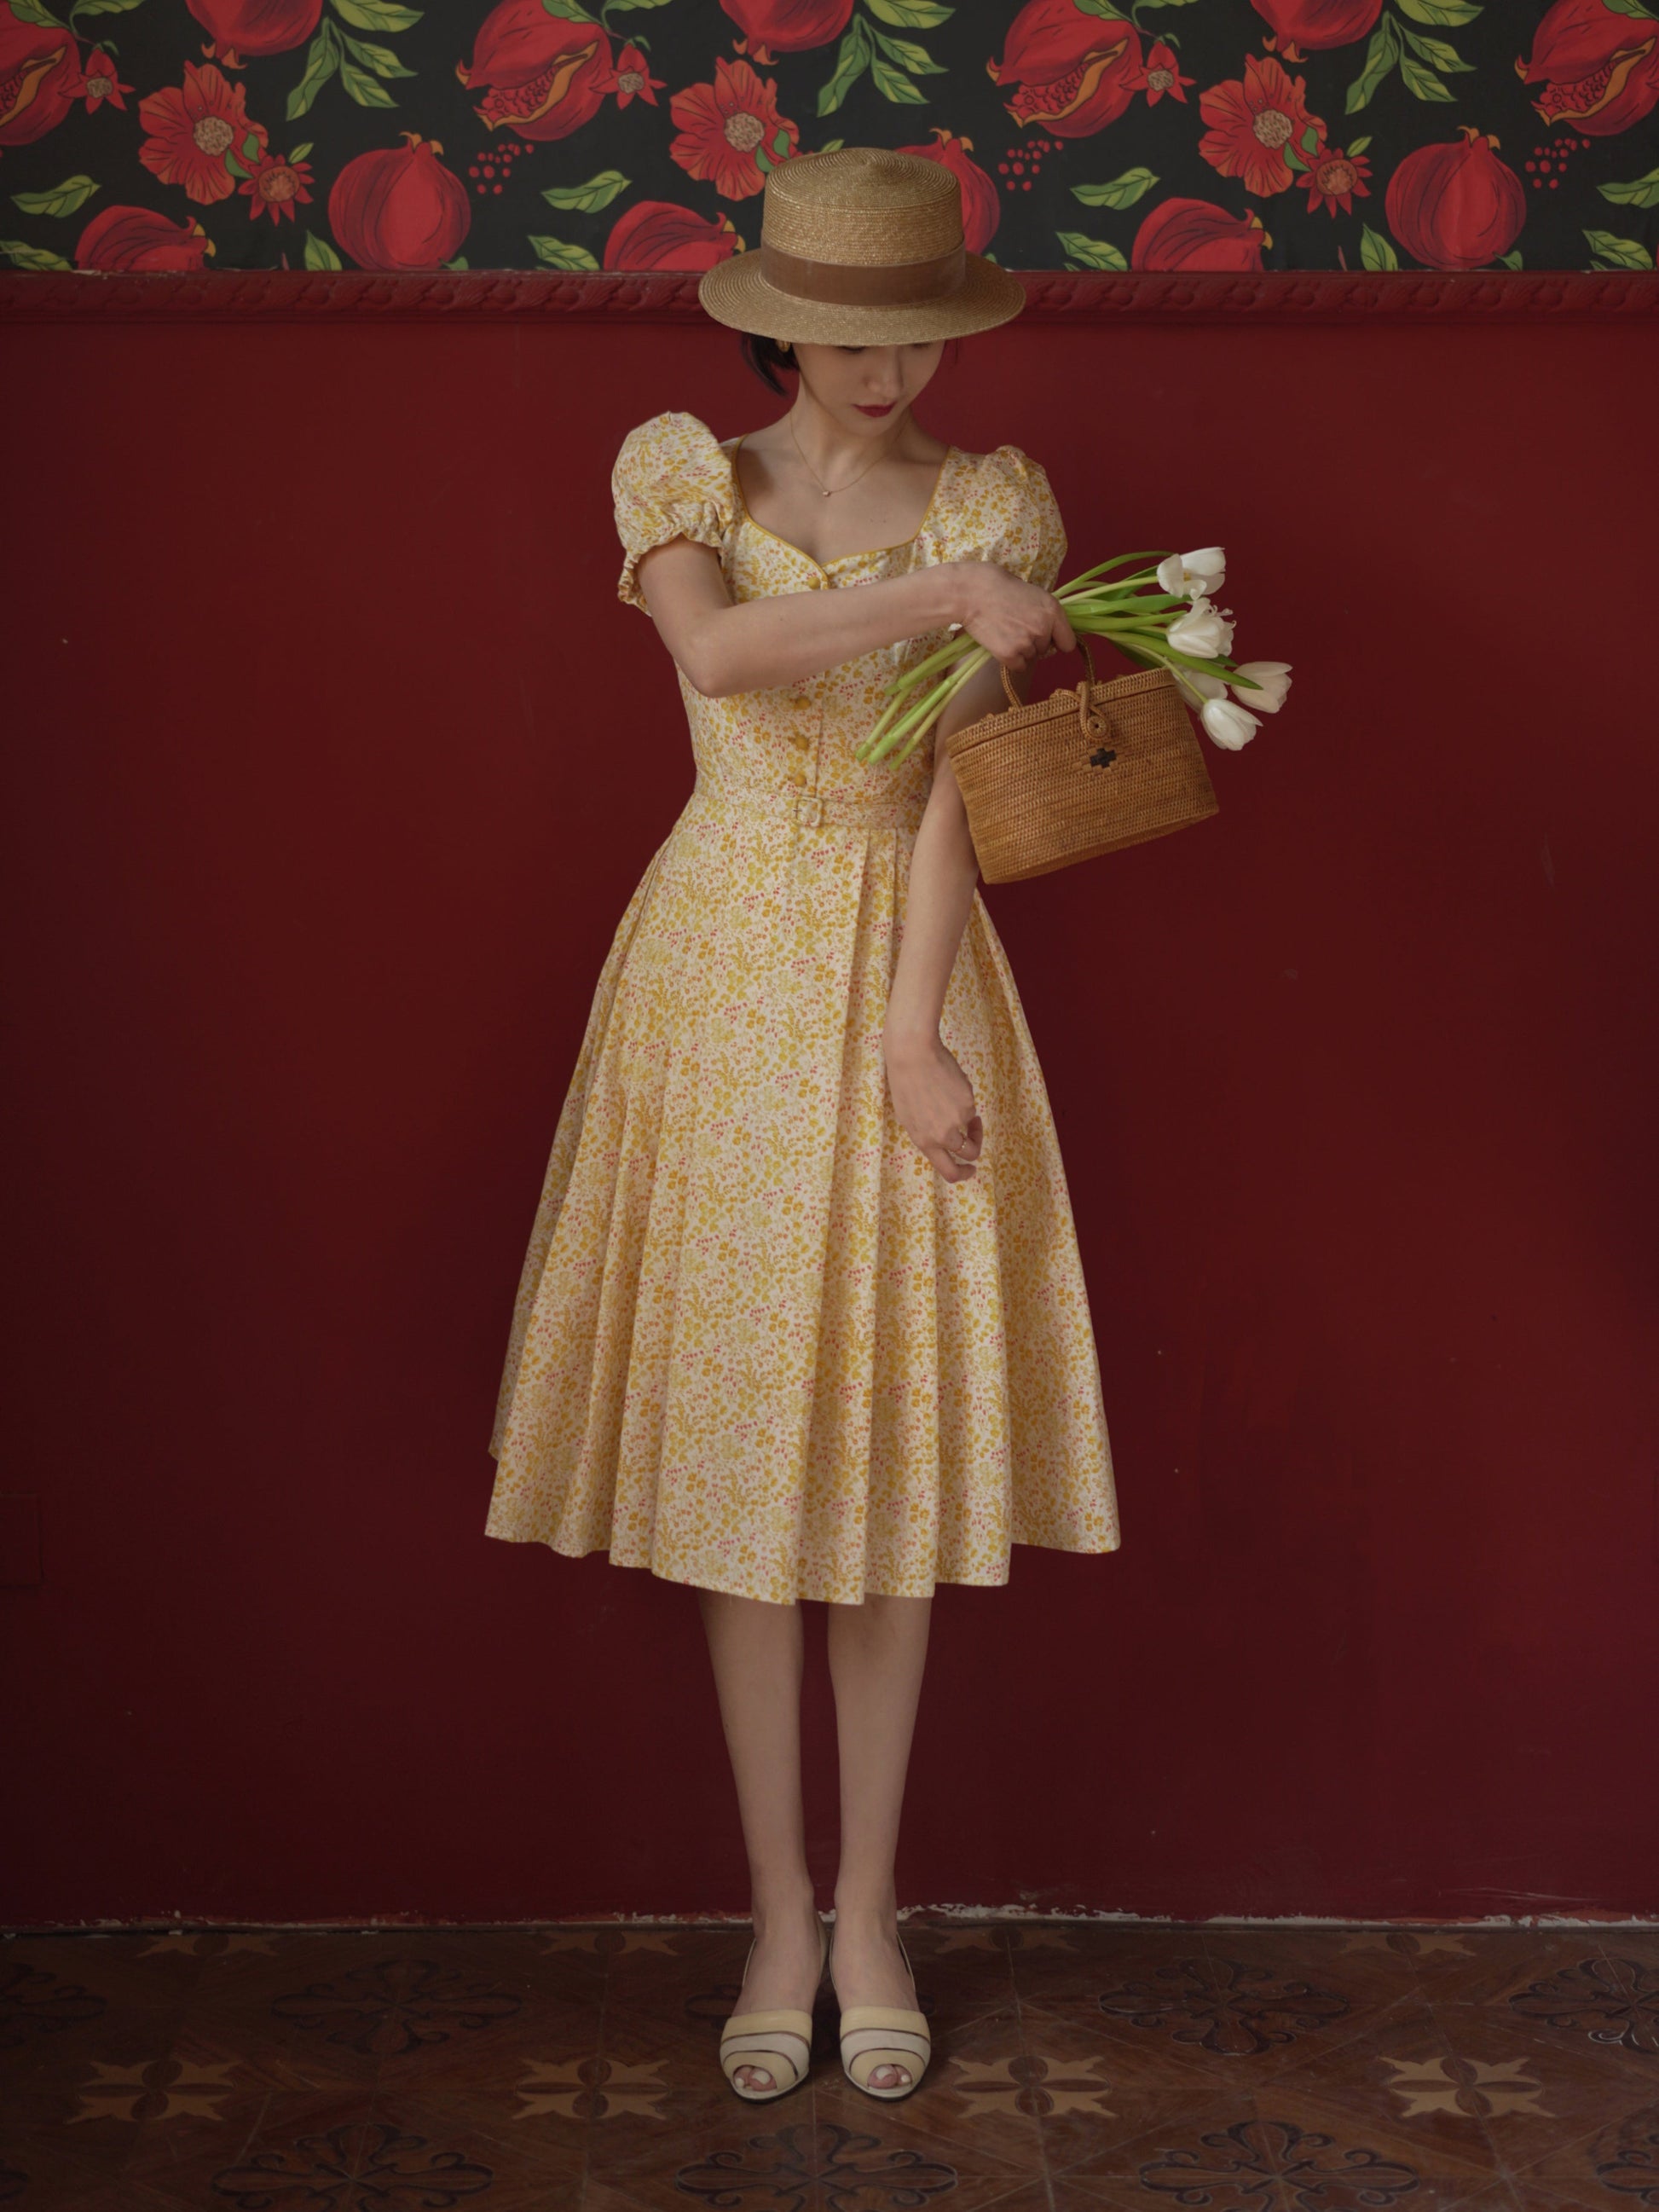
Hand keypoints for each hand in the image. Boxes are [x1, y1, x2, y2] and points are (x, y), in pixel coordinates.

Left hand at [882, 1026, 982, 1183]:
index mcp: (924, 1141)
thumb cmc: (904, 1083)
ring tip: (951, 1096)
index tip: (971, 1169)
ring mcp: (958, 1119)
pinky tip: (949, 1084)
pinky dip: (964, 1100)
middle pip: (969, 1154)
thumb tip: (944, 1142)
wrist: (913, 1055)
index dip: (964, 1174)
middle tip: (975, 1137)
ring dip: (968, 1118)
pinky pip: (970, 1106)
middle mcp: (943, 1135)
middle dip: (975, 1148)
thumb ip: (926, 1134)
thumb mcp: (907, 1117)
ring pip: (970, 1125)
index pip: (950, 1172)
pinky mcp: (968, 1102)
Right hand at [951, 562, 1074, 673]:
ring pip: (1030, 657)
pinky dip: (1010, 659)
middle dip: (1034, 642)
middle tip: (1015, 626)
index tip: (1049, 639)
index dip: (1057, 641)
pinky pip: (1018, 666)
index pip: (1068, 642)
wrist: (971, 593)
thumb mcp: (1032, 593)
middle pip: (1045, 650)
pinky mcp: (1009, 654)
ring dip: (1020, 649)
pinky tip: (1000, 642)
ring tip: (1004, 630)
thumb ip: (1045, 613)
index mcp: (1053, 610)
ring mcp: (1026, 643)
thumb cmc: (999, 587)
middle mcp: (1043, 629)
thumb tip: (1050, 631)